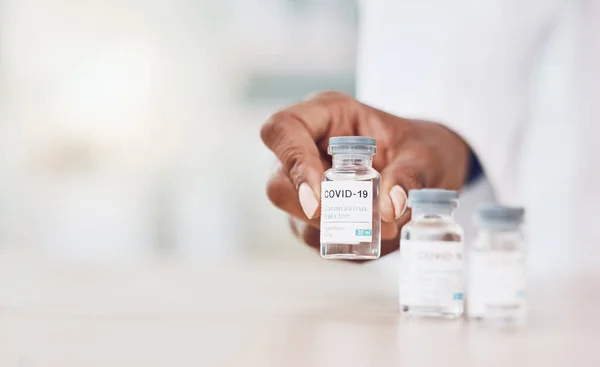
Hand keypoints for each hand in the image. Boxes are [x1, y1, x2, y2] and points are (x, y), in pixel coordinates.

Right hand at [260, 91, 468, 255]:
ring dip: (339, 229)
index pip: (283, 129)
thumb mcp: (424, 156)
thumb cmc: (421, 150)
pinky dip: (346, 240)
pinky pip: (316, 237)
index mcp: (325, 115)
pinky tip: (375, 233)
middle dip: (320, 211)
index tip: (318, 200)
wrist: (429, 173)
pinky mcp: (312, 215)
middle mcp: (306, 147)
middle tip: (365, 222)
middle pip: (279, 183)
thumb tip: (389, 209)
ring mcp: (304, 184)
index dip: (293, 163)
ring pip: (296, 216)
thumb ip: (409, 177)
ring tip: (385, 227)